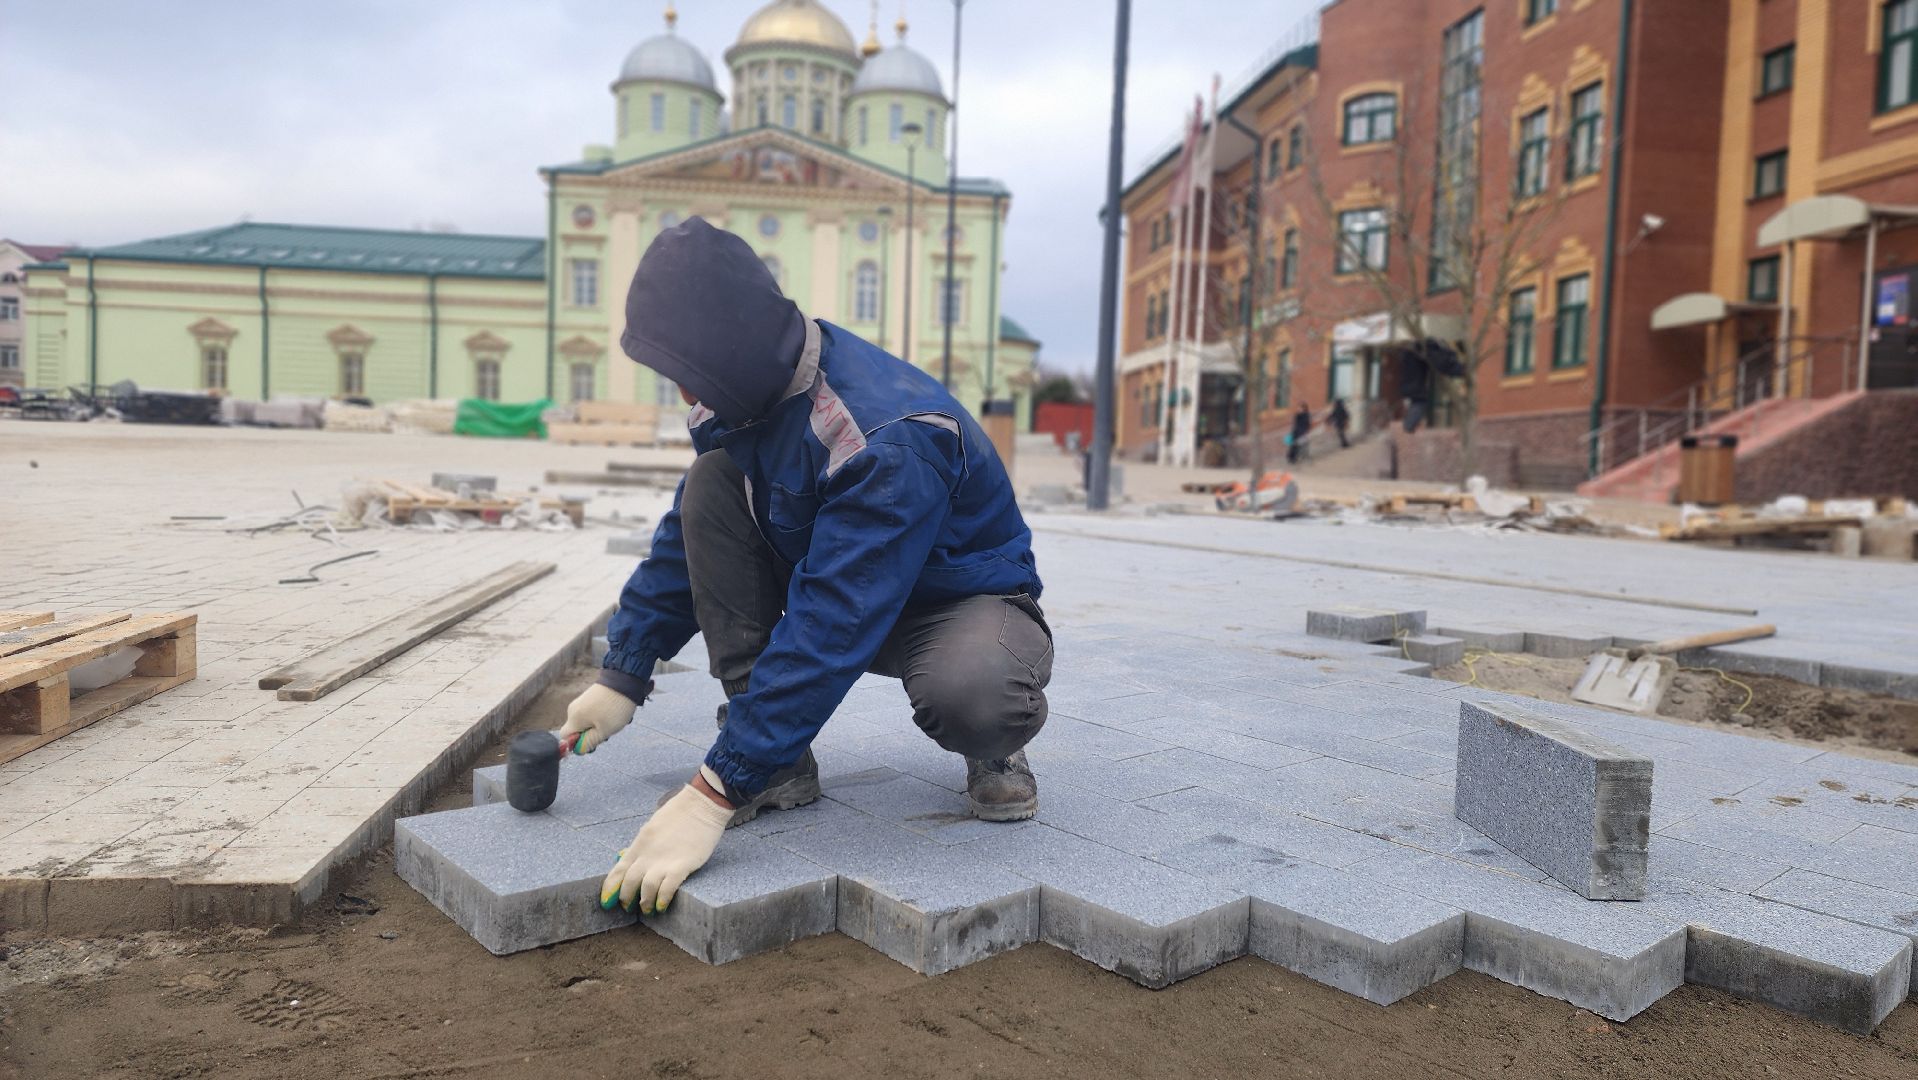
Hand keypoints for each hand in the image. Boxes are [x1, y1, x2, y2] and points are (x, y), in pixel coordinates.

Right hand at [556, 683, 637, 754]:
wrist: (624, 680)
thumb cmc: (613, 708)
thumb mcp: (604, 731)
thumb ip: (589, 742)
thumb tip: (578, 750)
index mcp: (573, 718)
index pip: (565, 737)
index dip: (575, 744)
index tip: (591, 742)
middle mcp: (574, 709)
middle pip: (578, 730)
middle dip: (592, 734)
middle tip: (607, 731)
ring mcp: (582, 702)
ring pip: (588, 722)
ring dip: (601, 725)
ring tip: (615, 720)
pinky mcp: (591, 697)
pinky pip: (594, 713)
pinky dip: (604, 716)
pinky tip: (616, 712)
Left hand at [599, 782, 731, 913]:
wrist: (701, 804)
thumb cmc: (678, 814)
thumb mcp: (652, 827)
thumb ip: (641, 845)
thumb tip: (625, 857)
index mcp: (639, 844)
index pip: (618, 871)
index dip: (610, 888)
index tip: (607, 902)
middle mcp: (648, 854)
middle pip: (629, 882)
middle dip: (626, 898)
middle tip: (628, 908)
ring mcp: (665, 860)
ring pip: (646, 888)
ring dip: (645, 902)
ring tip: (647, 910)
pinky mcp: (682, 865)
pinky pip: (668, 887)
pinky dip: (662, 899)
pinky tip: (661, 906)